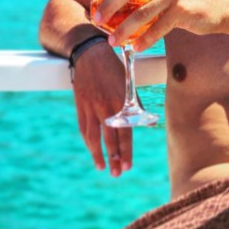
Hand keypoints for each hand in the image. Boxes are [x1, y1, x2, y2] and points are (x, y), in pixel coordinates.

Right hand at [71, 41, 131, 175]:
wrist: (90, 54)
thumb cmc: (115, 69)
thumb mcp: (129, 84)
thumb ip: (136, 106)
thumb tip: (148, 123)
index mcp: (121, 102)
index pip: (126, 132)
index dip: (127, 150)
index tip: (128, 166)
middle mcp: (106, 106)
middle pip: (110, 138)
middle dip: (114, 158)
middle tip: (117, 174)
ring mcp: (91, 107)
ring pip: (94, 136)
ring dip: (98, 154)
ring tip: (102, 167)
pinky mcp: (80, 105)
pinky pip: (83, 128)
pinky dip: (88, 141)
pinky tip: (93, 150)